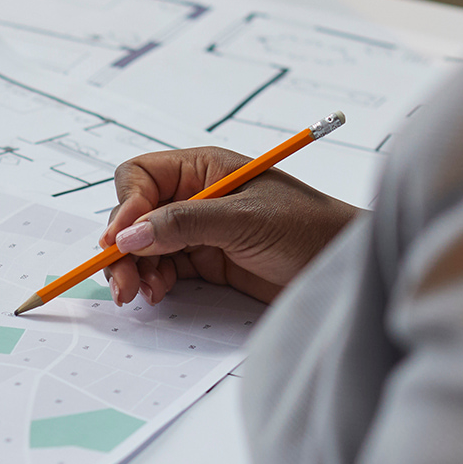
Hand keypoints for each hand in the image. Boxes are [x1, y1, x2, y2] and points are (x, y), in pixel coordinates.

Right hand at [101, 147, 358, 305]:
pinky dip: (154, 281)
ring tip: (140, 294)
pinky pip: (164, 268)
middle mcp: (195, 195)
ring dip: (135, 268)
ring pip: (145, 246)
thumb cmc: (307, 228)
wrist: (342, 267)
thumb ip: (184, 224)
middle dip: (123, 247)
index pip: (141, 178)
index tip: (120, 241)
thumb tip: (129, 236)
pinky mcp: (206, 261)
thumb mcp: (243, 221)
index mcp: (203, 169)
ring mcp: (199, 230)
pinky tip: (157, 294)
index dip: (126, 207)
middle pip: (136, 215)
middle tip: (121, 281)